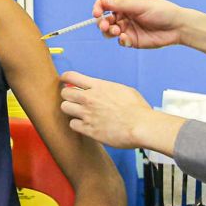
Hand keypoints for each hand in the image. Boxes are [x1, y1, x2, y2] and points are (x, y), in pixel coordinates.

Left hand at [59, 71, 184, 153]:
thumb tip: (104, 90)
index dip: (65, 78)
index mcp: (98, 86)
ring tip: (77, 113)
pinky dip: (76, 125)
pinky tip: (84, 125)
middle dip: (67, 95)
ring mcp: (87, 114)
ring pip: (65, 108)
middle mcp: (89, 98)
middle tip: (73, 99)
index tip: (65, 81)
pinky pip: (72, 124)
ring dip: (70, 109)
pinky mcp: (88, 129)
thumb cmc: (137, 109)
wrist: (140, 126)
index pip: (72, 76)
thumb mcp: (123, 90)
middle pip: (64, 93)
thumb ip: (108, 89)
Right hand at [93, 0, 191, 48]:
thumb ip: (120, 4)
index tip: (97, 14)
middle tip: (106, 26)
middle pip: (104, 19)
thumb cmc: (162, 11)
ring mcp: (127, 28)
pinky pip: (119, 41)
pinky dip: (121, 40)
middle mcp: (123, 15)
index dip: (98, 8)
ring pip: (109, 31)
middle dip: (102, 23)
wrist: (177, 27)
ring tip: (117, 32)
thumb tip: (102, 0)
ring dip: (108, 32)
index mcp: (125, 3)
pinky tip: (127, 39)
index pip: (105, 4)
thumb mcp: (140, 5)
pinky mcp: (131, 40)